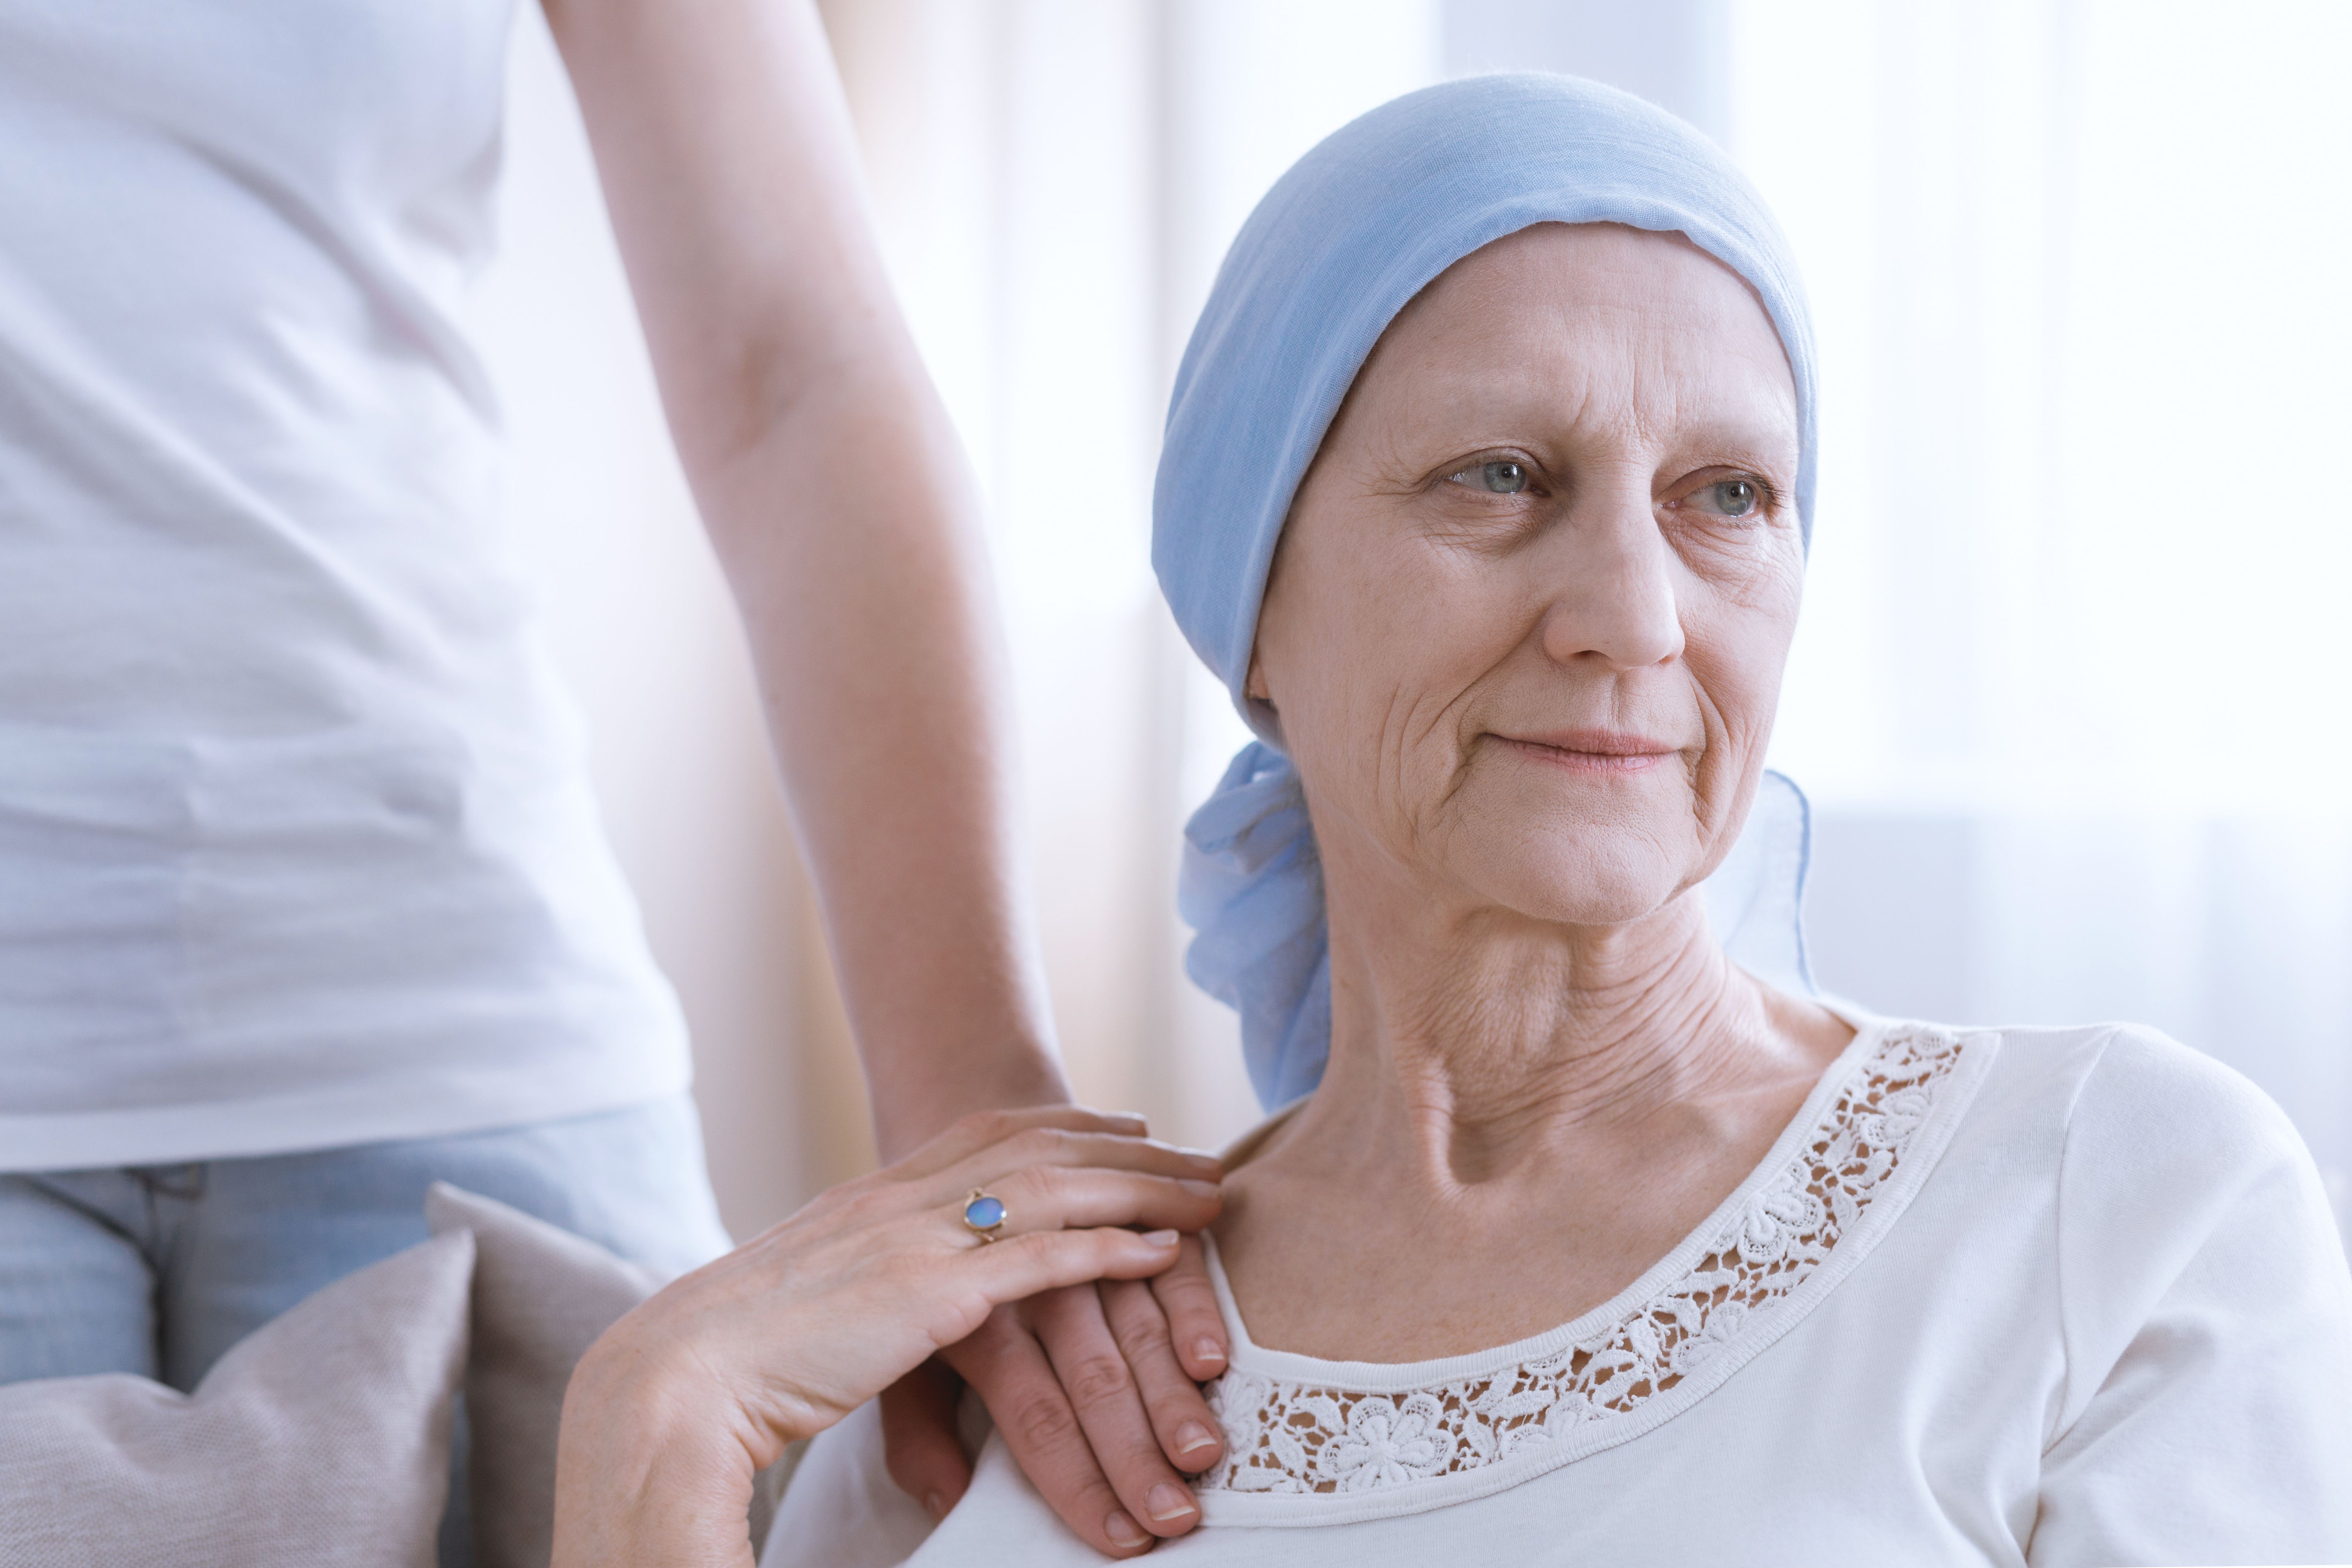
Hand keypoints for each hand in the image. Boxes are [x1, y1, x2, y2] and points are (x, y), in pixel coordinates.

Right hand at [550, 1107, 1221, 1567]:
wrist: (679, 1373)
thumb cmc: (729, 1355)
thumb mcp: (806, 1300)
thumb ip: (858, 1288)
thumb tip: (883, 1304)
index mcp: (873, 1198)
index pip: (986, 1132)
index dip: (1065, 1122)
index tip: (1125, 1121)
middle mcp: (902, 1201)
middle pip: (1040, 1148)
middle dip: (1129, 1147)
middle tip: (1198, 1153)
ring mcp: (917, 1241)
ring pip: (1056, 1190)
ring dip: (1142, 1189)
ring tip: (1210, 1195)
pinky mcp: (930, 1296)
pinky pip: (1041, 1260)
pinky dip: (1108, 1250)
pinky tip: (1162, 1252)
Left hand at [879, 1235, 1230, 1555]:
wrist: (928, 1158)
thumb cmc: (923, 1284)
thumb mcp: (903, 1358)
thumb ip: (919, 1434)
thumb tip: (947, 1502)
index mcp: (976, 1324)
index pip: (1035, 1414)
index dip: (1078, 1478)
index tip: (1122, 1539)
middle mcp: (1032, 1285)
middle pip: (1093, 1376)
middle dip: (1137, 1451)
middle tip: (1177, 1515)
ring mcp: (1083, 1245)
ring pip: (1136, 1323)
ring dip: (1174, 1392)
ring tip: (1205, 1451)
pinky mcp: (1123, 1213)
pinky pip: (1167, 1261)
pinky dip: (1194, 1305)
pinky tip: (1213, 1357)